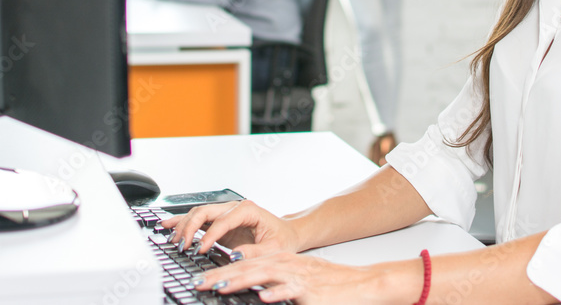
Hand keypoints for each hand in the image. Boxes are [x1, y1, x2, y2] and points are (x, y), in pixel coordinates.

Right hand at [161, 200, 302, 259]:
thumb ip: (254, 252)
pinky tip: (167, 225)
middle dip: (190, 228)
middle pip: (205, 212)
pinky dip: (182, 222)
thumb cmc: (282, 239)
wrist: (286, 234)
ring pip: (198, 214)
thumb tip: (235, 256)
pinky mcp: (220, 222)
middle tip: (182, 245)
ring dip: (183, 225)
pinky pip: (198, 220)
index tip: (200, 249)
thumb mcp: (273, 249)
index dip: (209, 235)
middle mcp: (234, 208)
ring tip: (172, 239)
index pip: (222, 220)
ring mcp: (225, 213)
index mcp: (247, 210)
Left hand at [193, 253, 395, 304]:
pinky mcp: (310, 290)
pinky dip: (276, 293)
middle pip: (247, 267)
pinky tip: (263, 298)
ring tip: (221, 288)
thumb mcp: (296, 276)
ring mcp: (298, 277)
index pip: (243, 264)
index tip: (199, 278)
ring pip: (263, 275)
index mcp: (280, 261)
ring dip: (240, 281)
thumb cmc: (330, 283)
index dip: (219, 270)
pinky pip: (290, 290)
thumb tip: (248, 282)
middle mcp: (286, 265)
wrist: (361, 284)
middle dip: (220, 275)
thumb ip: (272, 278)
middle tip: (199, 283)